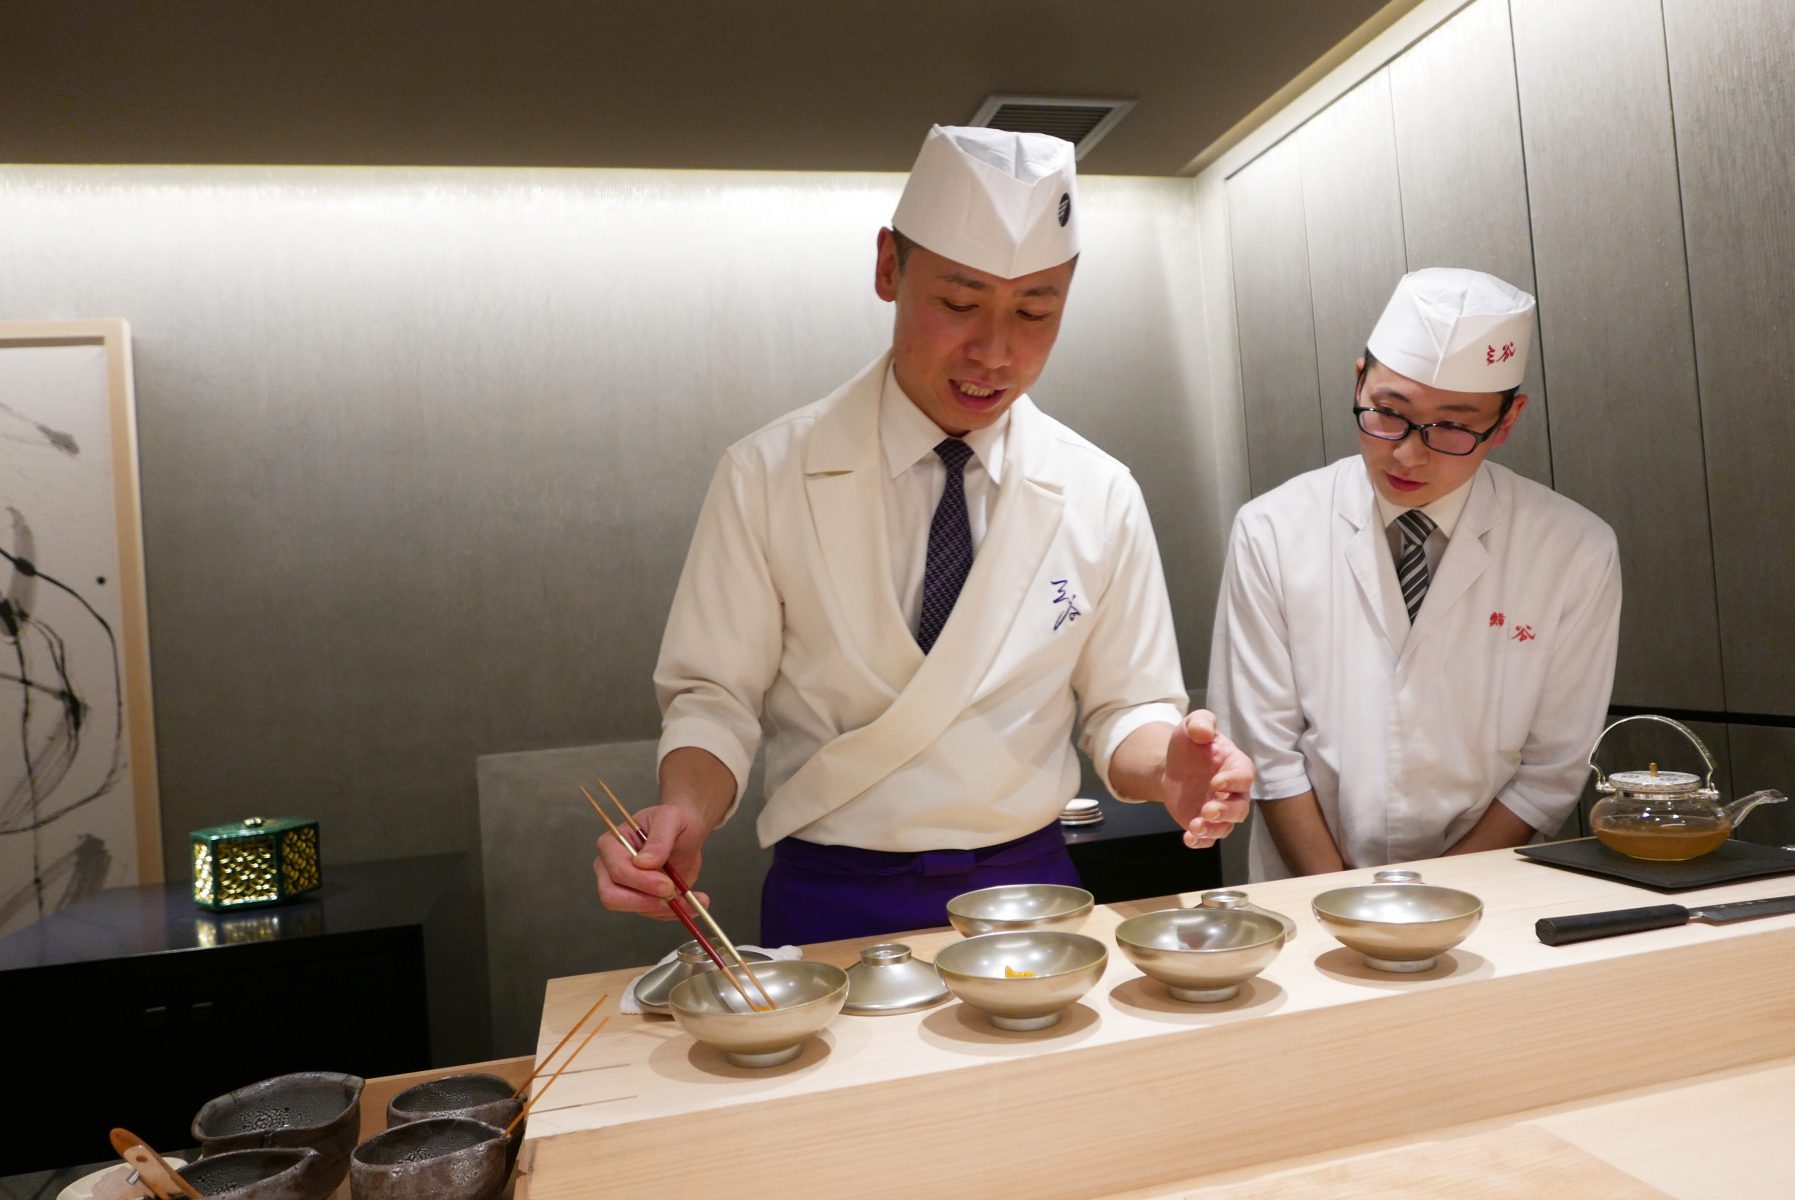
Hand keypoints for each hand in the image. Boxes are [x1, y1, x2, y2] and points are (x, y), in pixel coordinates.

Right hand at [593, 803, 712, 917]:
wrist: (685, 832)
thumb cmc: (674, 820)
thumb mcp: (671, 819)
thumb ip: (659, 839)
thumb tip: (644, 863)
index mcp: (611, 844)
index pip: (617, 871)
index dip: (642, 881)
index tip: (668, 884)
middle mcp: (609, 868)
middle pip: (612, 897)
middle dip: (646, 901)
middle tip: (674, 895)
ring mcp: (623, 886)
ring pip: (635, 909)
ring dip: (665, 909)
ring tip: (691, 899)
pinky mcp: (639, 899)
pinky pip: (652, 913)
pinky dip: (674, 911)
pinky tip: (691, 901)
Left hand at [1162, 710, 1254, 848]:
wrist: (1173, 767)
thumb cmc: (1190, 745)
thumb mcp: (1192, 726)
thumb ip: (1200, 722)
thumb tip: (1204, 730)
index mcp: (1235, 766)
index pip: (1244, 776)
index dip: (1233, 782)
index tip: (1216, 783)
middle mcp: (1233, 792)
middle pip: (1240, 808)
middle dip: (1226, 811)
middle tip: (1207, 809)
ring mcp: (1221, 811)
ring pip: (1227, 827)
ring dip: (1213, 829)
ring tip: (1196, 827)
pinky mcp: (1206, 824)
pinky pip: (1209, 839)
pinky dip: (1201, 842)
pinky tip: (1189, 838)